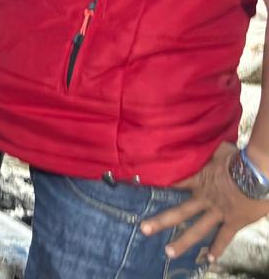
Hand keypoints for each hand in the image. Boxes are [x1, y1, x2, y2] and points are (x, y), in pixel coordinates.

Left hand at [140, 142, 268, 262]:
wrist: (258, 172)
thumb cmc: (240, 158)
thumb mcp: (218, 150)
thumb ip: (207, 151)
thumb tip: (199, 139)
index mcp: (199, 179)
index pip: (175, 183)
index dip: (160, 185)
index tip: (141, 190)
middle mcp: (204, 198)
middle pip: (179, 211)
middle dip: (161, 221)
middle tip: (143, 229)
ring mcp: (217, 212)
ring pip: (198, 229)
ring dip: (183, 242)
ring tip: (168, 253)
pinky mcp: (233, 221)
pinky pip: (224, 237)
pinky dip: (218, 248)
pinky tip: (210, 259)